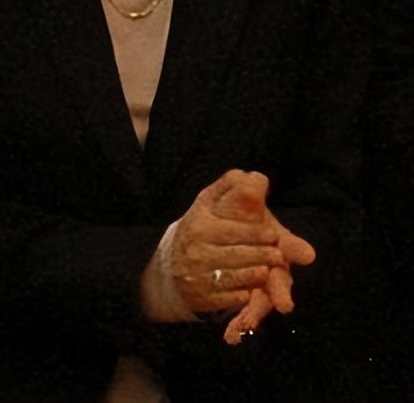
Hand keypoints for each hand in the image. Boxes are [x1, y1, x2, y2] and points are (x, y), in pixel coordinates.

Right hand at [171, 170, 285, 314]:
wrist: (172, 264)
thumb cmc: (201, 229)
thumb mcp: (209, 204)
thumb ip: (233, 189)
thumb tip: (258, 178)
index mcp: (199, 225)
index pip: (234, 230)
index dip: (258, 233)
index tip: (273, 234)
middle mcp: (196, 251)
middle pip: (238, 255)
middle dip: (262, 255)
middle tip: (278, 255)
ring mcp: (198, 276)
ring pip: (235, 278)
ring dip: (256, 275)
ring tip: (268, 270)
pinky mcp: (202, 298)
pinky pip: (229, 299)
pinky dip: (243, 295)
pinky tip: (252, 289)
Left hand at [208, 176, 315, 343]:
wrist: (213, 232)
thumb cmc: (232, 212)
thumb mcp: (234, 198)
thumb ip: (245, 191)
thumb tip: (254, 178)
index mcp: (274, 240)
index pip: (286, 246)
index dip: (291, 248)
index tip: (301, 253)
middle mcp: (273, 266)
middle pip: (279, 279)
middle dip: (280, 290)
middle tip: (284, 302)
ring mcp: (260, 284)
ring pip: (262, 301)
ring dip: (256, 313)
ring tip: (247, 325)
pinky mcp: (245, 298)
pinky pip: (243, 313)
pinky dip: (239, 324)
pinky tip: (232, 336)